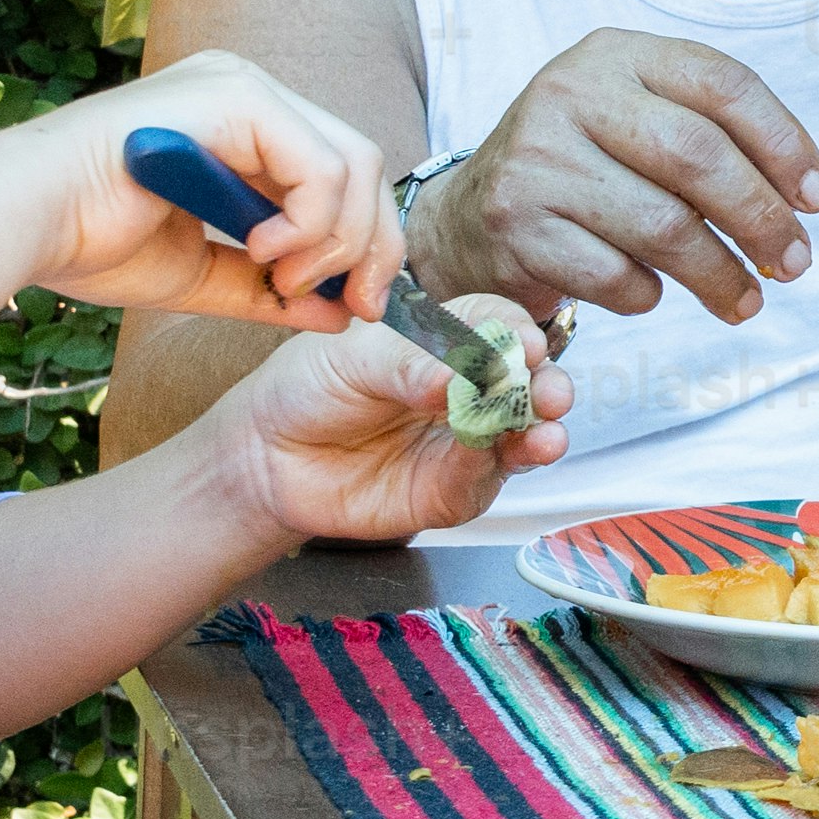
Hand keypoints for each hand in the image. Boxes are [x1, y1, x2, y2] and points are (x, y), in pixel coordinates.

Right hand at [39, 57, 398, 329]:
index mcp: (242, 125)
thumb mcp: (204, 274)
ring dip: (337, 239)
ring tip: (286, 278)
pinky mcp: (239, 96)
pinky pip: (321, 165)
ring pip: (354, 163)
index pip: (340, 175)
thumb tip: (343, 312)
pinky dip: (311, 221)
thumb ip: (273, 289)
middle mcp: (249, 93)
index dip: (364, 242)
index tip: (357, 305)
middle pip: (362, 164)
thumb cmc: (93, 241)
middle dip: (373, 244)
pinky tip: (264, 250)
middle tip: (358, 304)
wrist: (31, 221)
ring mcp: (244, 86)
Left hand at [208, 316, 551, 551]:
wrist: (267, 457)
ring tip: (546, 436)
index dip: (519, 333)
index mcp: (446, 342)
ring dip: (541, 434)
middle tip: (551, 395)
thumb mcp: (350, 357)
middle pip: (527, 384)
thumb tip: (460, 377)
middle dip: (548, 387)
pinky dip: (493, 467)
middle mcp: (467, 390)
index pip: (499, 326)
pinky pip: (483, 480)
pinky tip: (494, 455)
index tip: (528, 345)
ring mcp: (464, 442)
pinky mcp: (452, 491)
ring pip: (521, 436)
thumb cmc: (306, 388)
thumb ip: (407, 363)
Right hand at [427, 30, 818, 329]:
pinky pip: (617, 276)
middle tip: (796, 261)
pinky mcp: (517, 228)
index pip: (722, 83)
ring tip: (747, 300)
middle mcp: (570, 94)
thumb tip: (807, 197)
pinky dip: (651, 295)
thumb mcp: (639, 123)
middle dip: (762, 217)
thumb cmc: (586, 171)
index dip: (785, 142)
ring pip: (664, 227)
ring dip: (721, 275)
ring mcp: (537, 160)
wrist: (469, 219)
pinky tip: (655, 291)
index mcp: (616, 53)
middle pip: (697, 156)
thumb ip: (715, 138)